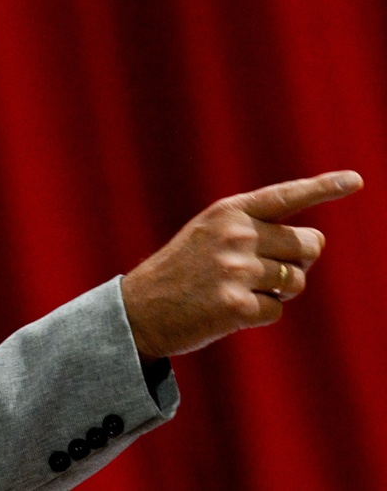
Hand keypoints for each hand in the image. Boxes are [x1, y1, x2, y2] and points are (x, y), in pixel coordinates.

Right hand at [121, 170, 362, 360]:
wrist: (139, 309)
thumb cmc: (182, 272)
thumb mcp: (209, 234)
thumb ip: (257, 230)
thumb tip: (316, 244)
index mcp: (228, 212)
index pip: (286, 196)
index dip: (324, 187)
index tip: (356, 180)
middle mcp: (235, 235)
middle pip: (307, 246)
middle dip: (296, 262)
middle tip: (262, 273)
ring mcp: (235, 270)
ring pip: (297, 281)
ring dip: (277, 292)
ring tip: (239, 290)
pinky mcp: (236, 305)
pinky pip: (276, 311)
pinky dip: (260, 314)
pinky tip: (229, 310)